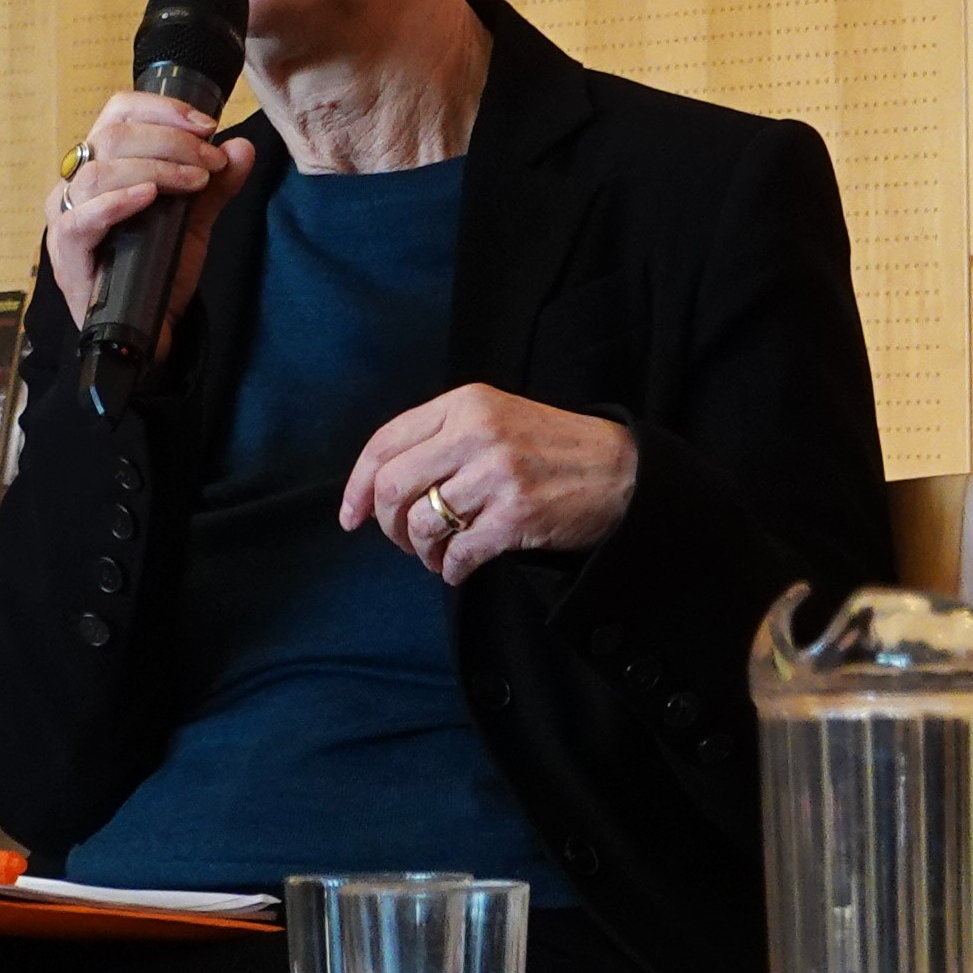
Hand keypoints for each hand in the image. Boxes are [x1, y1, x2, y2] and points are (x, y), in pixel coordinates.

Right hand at [43, 89, 251, 331]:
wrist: (150, 327)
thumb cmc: (159, 266)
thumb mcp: (195, 219)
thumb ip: (216, 184)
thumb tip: (242, 146)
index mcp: (104, 165)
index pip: (118, 113)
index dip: (162, 109)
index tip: (207, 125)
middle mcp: (77, 184)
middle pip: (112, 136)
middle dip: (171, 141)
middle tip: (211, 162)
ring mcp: (66, 217)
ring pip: (98, 172)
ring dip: (155, 168)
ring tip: (195, 181)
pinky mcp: (65, 252)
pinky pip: (80, 217)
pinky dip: (117, 201)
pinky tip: (149, 197)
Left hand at [341, 388, 639, 581]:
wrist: (621, 471)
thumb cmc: (552, 448)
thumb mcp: (496, 418)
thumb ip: (441, 439)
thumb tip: (377, 488)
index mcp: (467, 403)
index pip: (386, 442)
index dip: (358, 486)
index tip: (351, 517)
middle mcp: (478, 433)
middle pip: (394, 487)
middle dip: (388, 524)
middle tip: (404, 539)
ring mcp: (498, 474)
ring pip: (423, 524)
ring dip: (422, 551)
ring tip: (439, 554)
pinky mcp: (516, 515)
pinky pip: (458, 553)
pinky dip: (451, 569)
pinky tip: (461, 566)